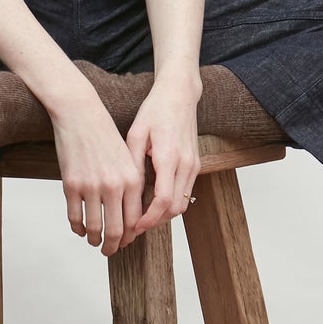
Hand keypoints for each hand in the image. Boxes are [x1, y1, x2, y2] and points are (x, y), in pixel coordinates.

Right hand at [49, 90, 147, 257]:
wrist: (80, 114)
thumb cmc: (104, 135)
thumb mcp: (127, 158)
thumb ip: (131, 186)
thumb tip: (131, 217)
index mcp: (132, 180)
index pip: (135, 220)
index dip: (130, 236)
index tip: (126, 241)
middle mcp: (114, 185)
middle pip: (116, 229)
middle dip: (113, 245)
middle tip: (110, 251)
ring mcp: (91, 186)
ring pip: (95, 227)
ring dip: (95, 240)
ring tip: (94, 242)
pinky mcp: (71, 185)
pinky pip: (75, 217)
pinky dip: (78, 228)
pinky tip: (80, 229)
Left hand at [123, 75, 202, 241]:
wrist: (180, 95)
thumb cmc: (154, 111)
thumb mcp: (136, 135)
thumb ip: (133, 164)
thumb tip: (126, 193)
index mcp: (169, 156)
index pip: (164, 199)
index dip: (149, 218)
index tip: (134, 226)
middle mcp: (186, 164)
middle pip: (175, 207)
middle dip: (155, 222)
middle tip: (134, 228)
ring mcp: (194, 165)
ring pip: (183, 203)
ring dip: (163, 215)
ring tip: (141, 219)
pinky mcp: (195, 165)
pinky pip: (185, 193)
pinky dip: (171, 204)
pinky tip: (153, 204)